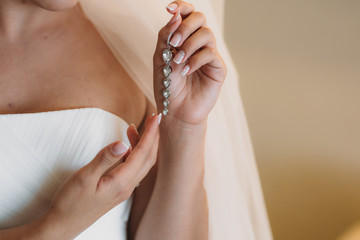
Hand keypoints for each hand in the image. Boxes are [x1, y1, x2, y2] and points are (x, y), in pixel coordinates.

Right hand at [41, 114, 160, 238]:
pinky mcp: (119, 190)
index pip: (142, 153)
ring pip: (142, 163)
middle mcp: (128, 186)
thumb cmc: (71, 203)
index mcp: (122, 182)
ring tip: (134, 128)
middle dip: (153, 137)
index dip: (151, 134)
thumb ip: (104, 159)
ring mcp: (124, 189)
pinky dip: (134, 154)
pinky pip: (134, 168)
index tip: (156, 117)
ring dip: (143, 144)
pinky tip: (126, 147)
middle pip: (148, 158)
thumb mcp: (84, 178)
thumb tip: (122, 143)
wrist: (64, 225)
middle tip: (153, 119)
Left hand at [153, 1, 226, 125]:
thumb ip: (166, 36)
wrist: (175, 110)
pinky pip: (211, 54)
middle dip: (185, 26)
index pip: (187, 14)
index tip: (169, 9)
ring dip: (190, 44)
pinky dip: (196, 60)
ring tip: (178, 61)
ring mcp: (209, 54)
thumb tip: (175, 15)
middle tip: (174, 42)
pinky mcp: (218, 68)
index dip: (181, 7)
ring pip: (207, 34)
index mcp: (184, 38)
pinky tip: (186, 71)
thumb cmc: (168, 86)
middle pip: (200, 18)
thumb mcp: (160, 58)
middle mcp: (198, 43)